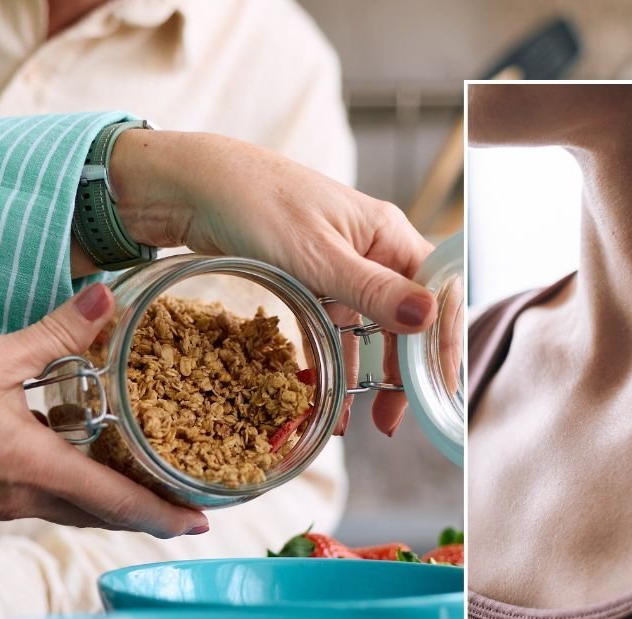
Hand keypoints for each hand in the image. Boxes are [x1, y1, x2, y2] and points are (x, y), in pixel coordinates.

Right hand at [0, 284, 208, 537]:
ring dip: (112, 506)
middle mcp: (26, 498)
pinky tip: (81, 470)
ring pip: (74, 512)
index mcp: (38, 469)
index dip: (164, 515)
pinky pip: (45, 502)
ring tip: (146, 491)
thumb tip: (107, 299)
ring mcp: (3, 504)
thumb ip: (56, 333)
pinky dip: (76, 494)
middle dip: (148, 514)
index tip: (201, 522)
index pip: (118, 504)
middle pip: (102, 516)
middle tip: (185, 507)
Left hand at [110, 131, 437, 434]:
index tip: (439, 390)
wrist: (188, 184)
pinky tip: (328, 394)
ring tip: (369, 420)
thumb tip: (427, 316)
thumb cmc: (254, 201)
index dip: (443, 342)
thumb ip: (372, 290)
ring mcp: (337, 267)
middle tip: (397, 418)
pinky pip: (330, 328)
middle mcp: (369, 251)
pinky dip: (332, 360)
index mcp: (386, 235)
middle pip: (406, 317)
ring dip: (369, 374)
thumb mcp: (317, 254)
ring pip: (368, 328)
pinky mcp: (305, 280)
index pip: (437, 292)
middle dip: (406, 370)